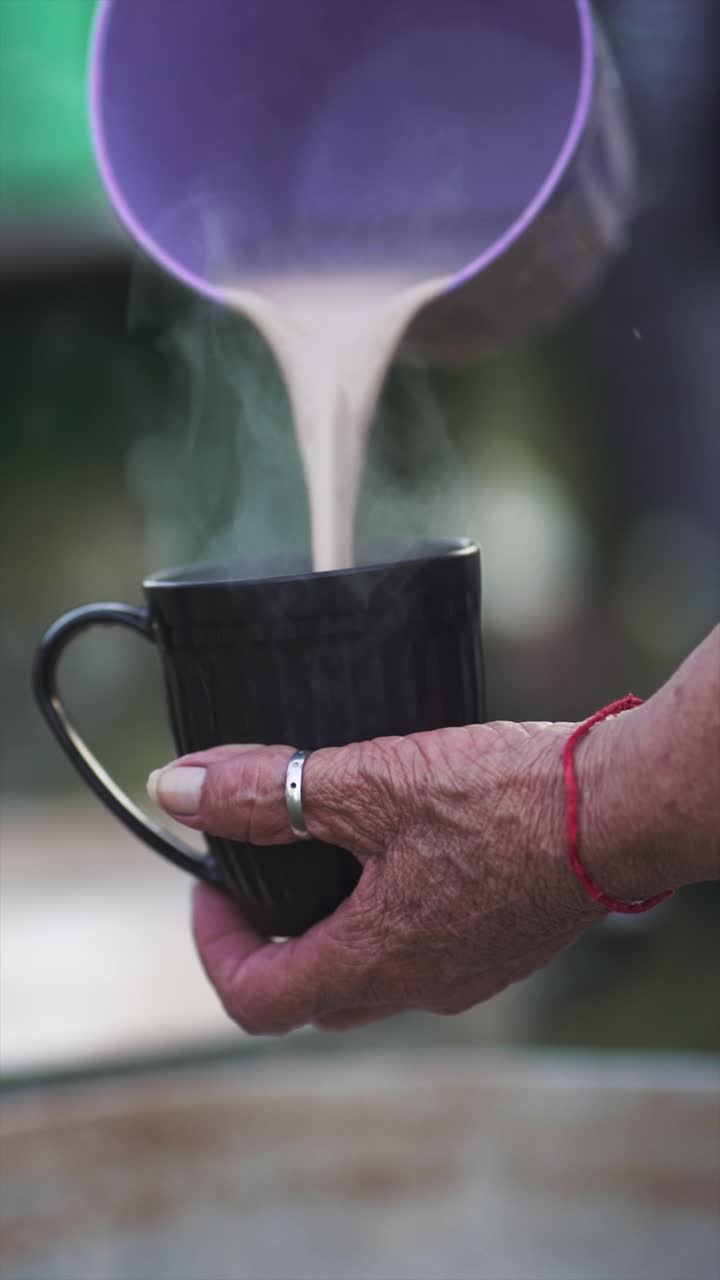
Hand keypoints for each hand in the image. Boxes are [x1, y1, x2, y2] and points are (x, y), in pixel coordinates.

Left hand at [148, 722, 609, 1034]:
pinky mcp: (499, 944)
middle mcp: (418, 986)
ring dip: (326, 923)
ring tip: (323, 847)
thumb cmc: (505, 800)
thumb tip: (178, 790)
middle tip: (256, 866)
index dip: (212, 944)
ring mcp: (465, 972)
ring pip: (366, 972)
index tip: (211, 881)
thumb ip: (269, 791)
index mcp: (374, 961)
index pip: (255, 998)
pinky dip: (383, 912)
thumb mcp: (369, 783)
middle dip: (265, 934)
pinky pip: (419, 949)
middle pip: (308, 991)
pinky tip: (400, 847)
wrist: (621, 807)